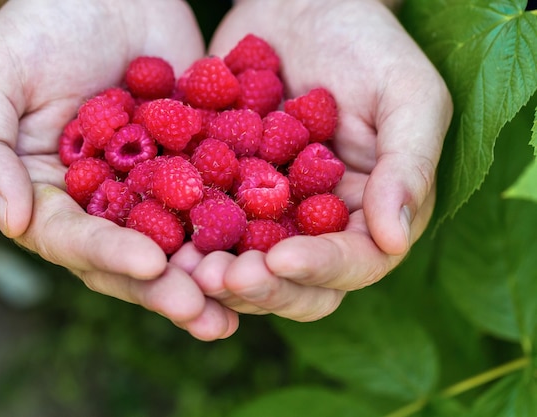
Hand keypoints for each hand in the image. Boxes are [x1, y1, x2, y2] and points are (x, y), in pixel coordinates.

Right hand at [0, 0, 237, 340]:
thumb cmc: (39, 23)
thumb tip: (10, 221)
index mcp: (51, 196)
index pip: (75, 239)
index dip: (109, 256)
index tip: (150, 264)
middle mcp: (103, 205)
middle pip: (132, 257)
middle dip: (166, 287)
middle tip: (204, 312)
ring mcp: (154, 190)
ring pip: (181, 243)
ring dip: (209, 275)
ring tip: (240, 300)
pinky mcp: (197, 168)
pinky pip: (220, 201)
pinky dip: (244, 227)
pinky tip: (273, 249)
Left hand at [172, 0, 452, 320]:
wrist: (300, 6)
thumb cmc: (366, 43)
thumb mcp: (407, 94)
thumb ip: (409, 166)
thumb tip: (396, 240)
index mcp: (370, 212)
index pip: (354, 262)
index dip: (320, 269)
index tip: (280, 260)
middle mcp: (319, 225)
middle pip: (296, 283)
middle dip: (260, 287)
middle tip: (221, 277)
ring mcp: (270, 213)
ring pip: (245, 266)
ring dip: (215, 276)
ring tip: (185, 267)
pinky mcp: (226, 193)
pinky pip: (204, 227)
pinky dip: (183, 239)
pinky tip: (158, 237)